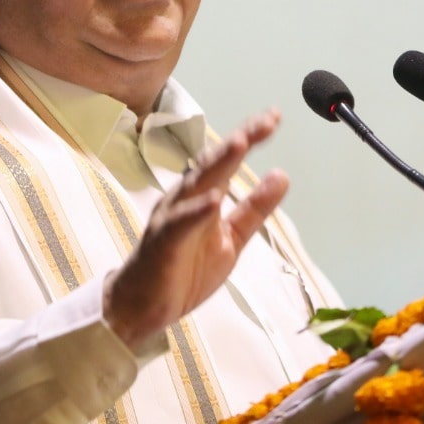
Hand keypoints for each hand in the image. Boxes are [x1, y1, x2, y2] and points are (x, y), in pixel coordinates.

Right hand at [104, 109, 288, 350]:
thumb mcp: (231, 238)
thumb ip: (254, 208)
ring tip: (241, 143)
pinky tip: (213, 200)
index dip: (250, 136)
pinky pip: (180, 224)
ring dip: (219, 163)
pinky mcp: (163, 243)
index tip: (274, 116)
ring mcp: (172, 217)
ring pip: (196, 184)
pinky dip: (196, 210)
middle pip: (214, 162)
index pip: (228, 160)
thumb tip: (282, 175)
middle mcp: (186, 198)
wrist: (142, 307)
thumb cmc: (184, 269)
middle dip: (240, 140)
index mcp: (203, 195)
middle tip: (266, 122)